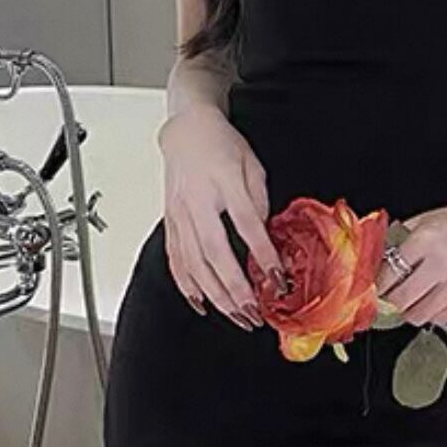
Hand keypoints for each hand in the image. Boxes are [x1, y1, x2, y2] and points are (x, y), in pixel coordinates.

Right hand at [157, 107, 287, 329]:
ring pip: (193, 264)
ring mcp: (179, 214)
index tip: (277, 279)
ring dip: (214, 296)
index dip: (262, 255)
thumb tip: (264, 237)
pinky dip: (187, 286)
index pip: (247, 225)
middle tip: (253, 312)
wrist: (186, 131)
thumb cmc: (222, 145)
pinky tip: (201, 303)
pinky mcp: (170, 222)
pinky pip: (175, 260)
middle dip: (235, 289)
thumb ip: (259, 201)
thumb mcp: (253, 165)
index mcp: (224, 182)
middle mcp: (197, 201)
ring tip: (235, 315)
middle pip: (214, 254)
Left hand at [374, 198, 446, 328]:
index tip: (374, 291)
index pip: (390, 275)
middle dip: (390, 304)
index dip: (378, 287)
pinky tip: (432, 301)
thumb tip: (372, 265)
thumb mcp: (422, 222)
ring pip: (421, 315)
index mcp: (426, 240)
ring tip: (410, 302)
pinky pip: (443, 319)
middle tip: (388, 301)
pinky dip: (432, 314)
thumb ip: (396, 241)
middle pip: (402, 300)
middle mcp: (443, 262)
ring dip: (410, 312)